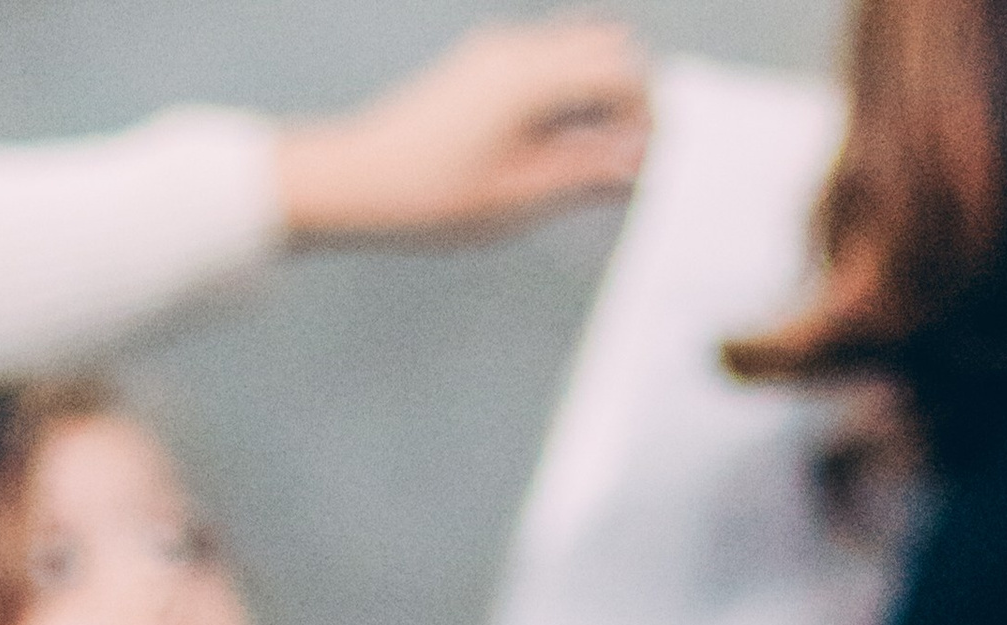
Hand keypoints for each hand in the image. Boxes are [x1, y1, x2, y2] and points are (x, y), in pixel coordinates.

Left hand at [276, 19, 651, 244]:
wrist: (359, 180)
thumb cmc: (431, 194)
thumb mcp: (524, 196)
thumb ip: (590, 172)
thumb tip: (639, 161)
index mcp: (530, 77)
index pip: (622, 70)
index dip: (647, 116)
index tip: (647, 161)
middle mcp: (516, 49)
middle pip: (607, 46)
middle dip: (629, 98)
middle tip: (623, 159)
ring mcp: (497, 52)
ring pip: (579, 49)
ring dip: (599, 95)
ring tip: (589, 156)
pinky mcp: (484, 66)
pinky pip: (548, 62)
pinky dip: (570, 93)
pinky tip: (557, 144)